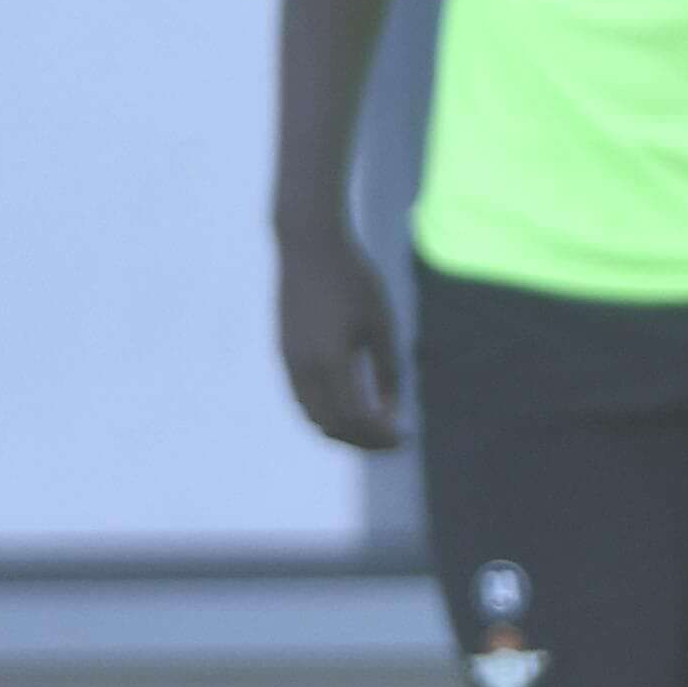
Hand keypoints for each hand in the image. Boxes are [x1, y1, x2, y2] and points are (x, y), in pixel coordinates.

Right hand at [275, 228, 404, 449]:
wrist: (309, 245)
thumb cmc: (354, 280)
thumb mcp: (381, 324)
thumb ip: (388, 370)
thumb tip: (392, 411)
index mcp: (331, 360)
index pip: (356, 418)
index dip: (380, 435)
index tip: (404, 438)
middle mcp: (303, 366)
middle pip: (331, 425)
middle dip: (363, 440)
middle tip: (392, 441)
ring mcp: (288, 360)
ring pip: (312, 416)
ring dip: (341, 430)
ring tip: (374, 429)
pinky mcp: (283, 352)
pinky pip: (302, 398)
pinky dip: (326, 413)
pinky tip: (351, 407)